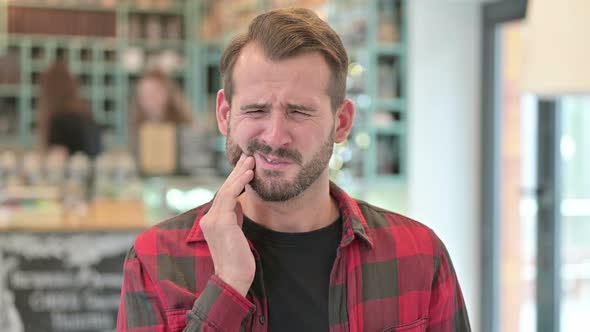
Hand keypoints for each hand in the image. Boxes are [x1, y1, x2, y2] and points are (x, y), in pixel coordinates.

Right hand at [200, 154, 254, 295]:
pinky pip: (229, 198)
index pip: (223, 195)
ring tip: (251, 161)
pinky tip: (248, 175)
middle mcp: (208, 218)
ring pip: (226, 190)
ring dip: (239, 174)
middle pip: (224, 189)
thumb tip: (238, 201)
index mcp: (211, 220)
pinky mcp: (220, 223)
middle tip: (248, 157)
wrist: (233, 278)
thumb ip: (233, 216)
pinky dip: (239, 185)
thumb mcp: (235, 232)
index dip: (234, 180)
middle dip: (237, 172)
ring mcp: (212, 220)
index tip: (245, 167)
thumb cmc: (238, 258)